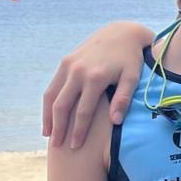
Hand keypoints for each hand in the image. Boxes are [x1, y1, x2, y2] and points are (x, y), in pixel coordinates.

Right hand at [42, 22, 150, 148]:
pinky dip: (49, 103)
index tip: (75, 147)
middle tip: (57, 146)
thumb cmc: (131, 59)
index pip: (84, 111)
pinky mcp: (65, 61)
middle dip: (59, 128)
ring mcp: (69, 65)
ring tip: (49, 135)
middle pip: (62, 105)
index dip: (78, 131)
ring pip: (52, 96)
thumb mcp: (132, 77)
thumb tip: (114, 122)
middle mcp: (78, 71)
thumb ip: (123, 98)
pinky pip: (52, 86)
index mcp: (95, 77)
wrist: (121, 33)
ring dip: (48, 117)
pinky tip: (49, 117)